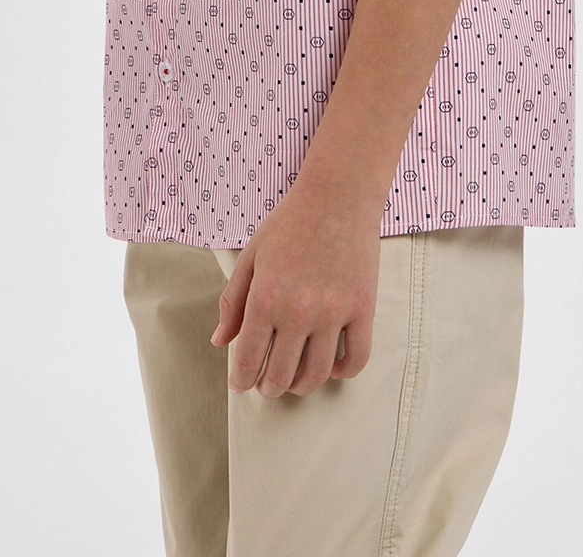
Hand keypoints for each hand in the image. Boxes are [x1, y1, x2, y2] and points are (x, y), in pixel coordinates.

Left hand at [210, 180, 380, 397]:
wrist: (338, 194)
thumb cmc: (290, 221)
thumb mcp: (251, 256)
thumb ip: (233, 301)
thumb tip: (219, 341)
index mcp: (265, 299)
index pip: (248, 361)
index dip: (241, 379)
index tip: (242, 383)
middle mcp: (298, 312)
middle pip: (280, 376)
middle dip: (269, 388)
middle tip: (267, 384)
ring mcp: (333, 313)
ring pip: (316, 376)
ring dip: (301, 386)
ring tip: (295, 378)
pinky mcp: (362, 309)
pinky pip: (356, 359)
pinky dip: (342, 372)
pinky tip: (331, 365)